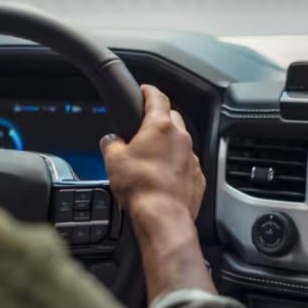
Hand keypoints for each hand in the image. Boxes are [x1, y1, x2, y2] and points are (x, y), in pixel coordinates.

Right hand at [100, 85, 212, 301]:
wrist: (163, 217)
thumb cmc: (140, 187)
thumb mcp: (113, 160)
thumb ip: (111, 144)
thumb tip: (110, 141)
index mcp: (160, 127)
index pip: (158, 97)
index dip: (149, 91)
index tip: (145, 90)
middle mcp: (181, 138)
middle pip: (172, 118)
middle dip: (159, 118)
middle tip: (145, 126)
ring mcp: (192, 158)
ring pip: (180, 142)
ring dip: (168, 144)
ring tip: (151, 156)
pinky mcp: (197, 177)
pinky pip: (186, 164)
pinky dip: (176, 165)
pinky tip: (163, 176)